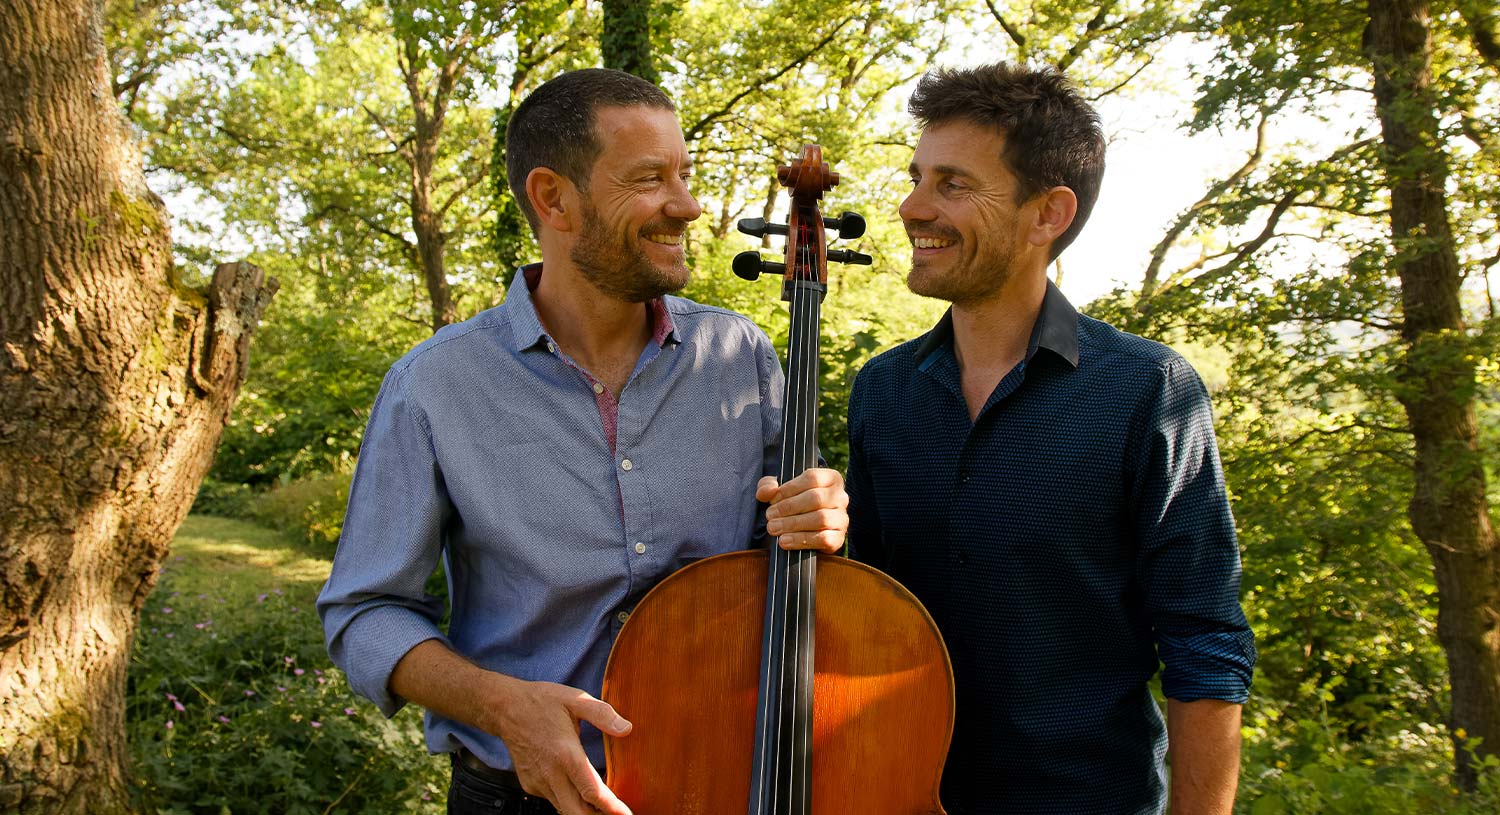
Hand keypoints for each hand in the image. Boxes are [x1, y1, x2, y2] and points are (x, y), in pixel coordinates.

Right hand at [486, 677, 633, 814]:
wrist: (505, 709)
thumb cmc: (542, 701)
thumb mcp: (575, 699)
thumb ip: (603, 714)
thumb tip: (627, 728)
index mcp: (566, 754)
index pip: (592, 792)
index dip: (612, 808)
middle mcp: (551, 774)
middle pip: (577, 813)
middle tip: (618, 813)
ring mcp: (538, 782)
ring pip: (565, 809)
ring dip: (585, 811)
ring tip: (603, 806)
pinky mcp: (530, 785)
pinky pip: (554, 800)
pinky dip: (570, 801)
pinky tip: (580, 791)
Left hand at [757, 468, 848, 553]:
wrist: (805, 530)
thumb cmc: (794, 503)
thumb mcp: (779, 491)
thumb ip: (768, 486)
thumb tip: (766, 492)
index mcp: (830, 479)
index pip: (812, 478)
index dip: (789, 488)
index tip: (772, 499)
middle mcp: (840, 497)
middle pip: (816, 498)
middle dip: (788, 507)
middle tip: (770, 516)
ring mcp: (842, 518)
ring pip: (821, 519)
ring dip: (793, 524)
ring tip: (774, 528)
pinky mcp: (839, 538)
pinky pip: (824, 538)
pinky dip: (801, 540)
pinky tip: (785, 541)